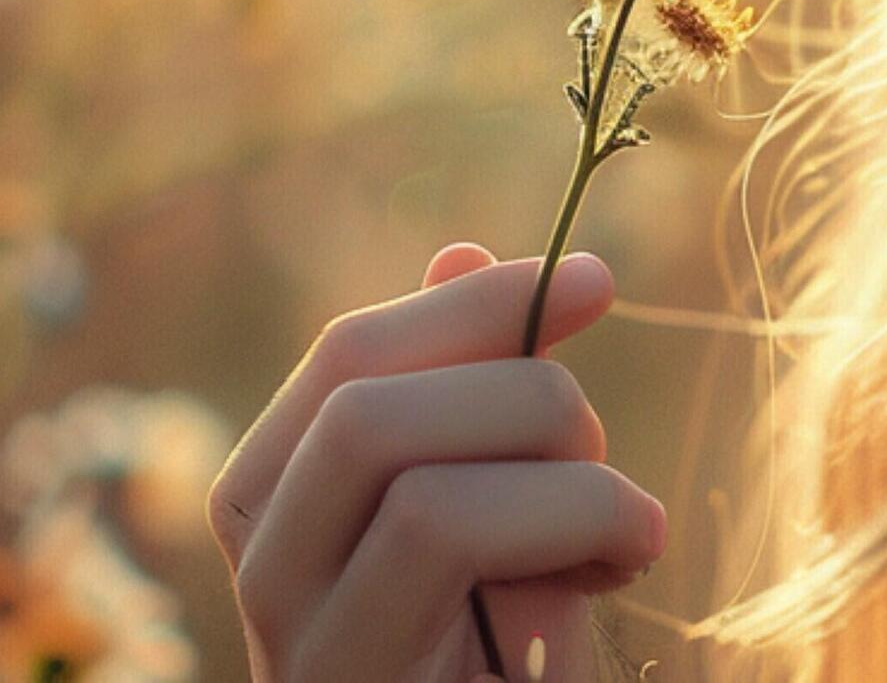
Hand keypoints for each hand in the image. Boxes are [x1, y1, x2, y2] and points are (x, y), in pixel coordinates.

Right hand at [209, 244, 665, 681]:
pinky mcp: (349, 678)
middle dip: (518, 385)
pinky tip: (623, 563)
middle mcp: (263, 564)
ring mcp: (293, 637)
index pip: (352, 353)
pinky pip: (442, 531)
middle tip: (599, 454)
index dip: (477, 299)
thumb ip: (478, 398)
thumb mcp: (509, 512)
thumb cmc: (509, 658)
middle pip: (363, 390)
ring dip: (557, 464)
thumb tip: (464, 246)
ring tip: (620, 526)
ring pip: (402, 459)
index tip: (596, 279)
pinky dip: (571, 519)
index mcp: (284, 499)